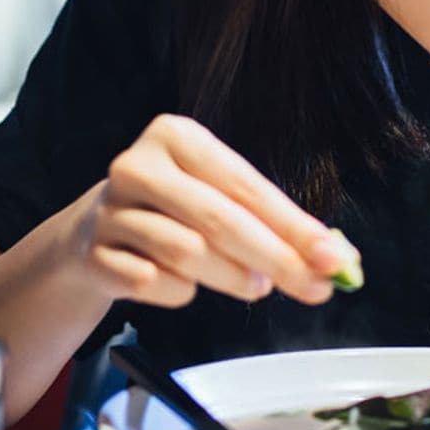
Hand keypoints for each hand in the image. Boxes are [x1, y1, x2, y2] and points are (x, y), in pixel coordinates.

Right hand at [63, 113, 356, 309]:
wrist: (93, 233)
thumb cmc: (174, 211)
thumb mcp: (219, 197)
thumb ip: (274, 223)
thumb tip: (337, 257)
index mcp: (176, 136)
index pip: (245, 185)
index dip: (293, 225)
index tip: (331, 257)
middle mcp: (138, 166)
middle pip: (219, 219)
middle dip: (275, 258)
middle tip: (312, 287)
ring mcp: (111, 211)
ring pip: (186, 253)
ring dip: (231, 278)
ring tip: (252, 285)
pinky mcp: (93, 255)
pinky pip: (151, 283)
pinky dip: (178, 293)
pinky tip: (183, 284)